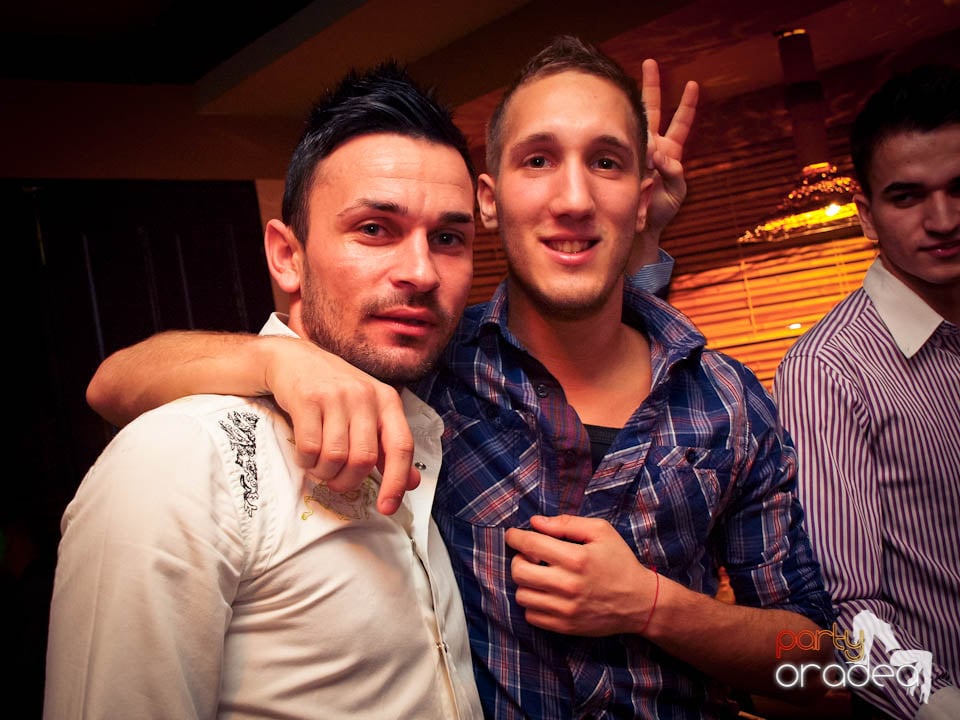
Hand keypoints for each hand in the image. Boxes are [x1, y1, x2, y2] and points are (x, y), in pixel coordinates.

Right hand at [262, 336, 418, 514]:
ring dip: (325, 473)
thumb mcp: (368, 411)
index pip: (401, 446)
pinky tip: (306, 455)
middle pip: (364, 459)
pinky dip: (306, 462)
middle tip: (337, 482)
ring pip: (336, 457)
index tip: (387, 507)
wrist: (293, 359)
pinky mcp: (307, 399)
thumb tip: (411, 482)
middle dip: (348, 482)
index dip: (396, 481)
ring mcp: (336, 396)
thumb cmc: (334, 391)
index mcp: (387, 400)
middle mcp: (365, 396)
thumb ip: (388, 446)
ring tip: (320, 467)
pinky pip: (310, 448)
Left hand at [504, 515, 656, 635]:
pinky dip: (532, 604)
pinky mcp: (565, 627)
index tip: (514, 535)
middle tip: (529, 556)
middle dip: (518, 559)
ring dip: (525, 582)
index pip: (530, 545)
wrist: (640, 602)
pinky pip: (531, 616)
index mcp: (576, 558)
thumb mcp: (601, 531)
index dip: (515, 537)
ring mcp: (565, 609)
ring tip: (538, 575)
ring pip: (522, 595)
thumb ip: (566, 523)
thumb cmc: (619, 561)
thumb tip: (535, 522)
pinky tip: (545, 594)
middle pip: (518, 571)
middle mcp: (568, 585)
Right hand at [632, 59, 698, 269]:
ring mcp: (636, 152)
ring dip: (634, 114)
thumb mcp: (677, 192)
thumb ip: (675, 173)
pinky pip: (628, 149)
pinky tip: (643, 159)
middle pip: (653, 109)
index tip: (693, 84)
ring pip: (636, 124)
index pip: (680, 122)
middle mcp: (652, 146)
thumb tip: (660, 155)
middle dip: (651, 85)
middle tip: (650, 63)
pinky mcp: (623, 162)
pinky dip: (637, 152)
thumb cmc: (660, 212)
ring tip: (629, 108)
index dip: (687, 104)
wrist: (639, 228)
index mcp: (670, 151)